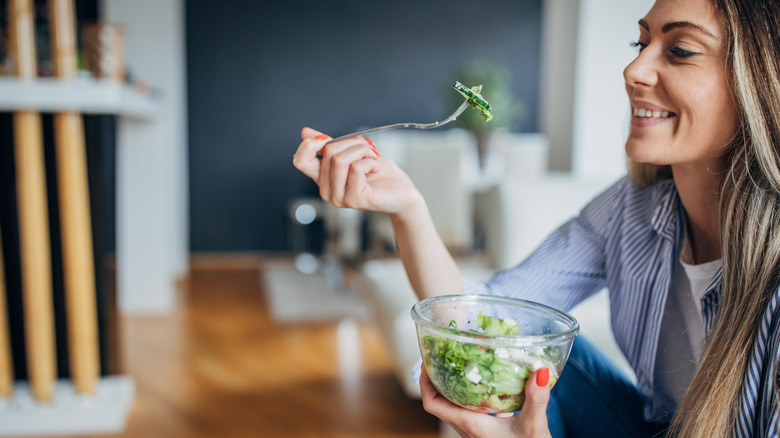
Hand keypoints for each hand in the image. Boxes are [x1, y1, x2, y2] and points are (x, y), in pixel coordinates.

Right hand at [293, 127, 423, 214]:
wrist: (401, 191)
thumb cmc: (379, 173)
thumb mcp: (353, 152)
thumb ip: (330, 144)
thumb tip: (306, 131)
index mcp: (323, 178)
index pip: (300, 161)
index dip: (310, 144)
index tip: (328, 138)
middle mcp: (327, 191)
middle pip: (328, 153)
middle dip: (353, 143)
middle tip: (368, 149)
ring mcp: (339, 198)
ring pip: (341, 160)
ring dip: (362, 151)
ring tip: (373, 159)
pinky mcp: (354, 200)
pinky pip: (356, 169)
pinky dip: (370, 162)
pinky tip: (375, 170)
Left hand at [420, 366, 552, 437]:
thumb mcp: (533, 426)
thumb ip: (536, 399)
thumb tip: (540, 371)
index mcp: (469, 424)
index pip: (432, 404)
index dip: (425, 383)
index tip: (427, 362)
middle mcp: (468, 428)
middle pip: (441, 402)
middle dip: (439, 379)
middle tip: (445, 357)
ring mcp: (476, 432)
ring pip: (456, 406)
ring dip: (456, 387)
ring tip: (464, 366)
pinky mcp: (487, 433)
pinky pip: (472, 411)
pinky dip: (475, 396)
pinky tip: (491, 386)